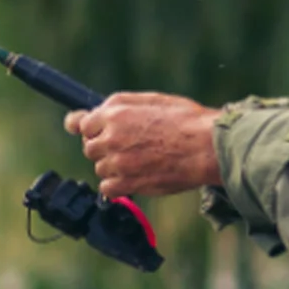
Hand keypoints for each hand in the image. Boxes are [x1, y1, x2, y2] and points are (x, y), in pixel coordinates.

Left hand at [63, 91, 222, 199]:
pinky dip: (117, 185)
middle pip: (89, 147)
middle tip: (129, 146)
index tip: (95, 133)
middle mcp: (111, 137)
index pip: (82, 123)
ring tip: (140, 160)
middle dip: (104, 147)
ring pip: (100, 168)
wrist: (206, 147)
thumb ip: (119, 106)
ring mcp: (118, 162)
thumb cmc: (186, 120)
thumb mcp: (151, 100)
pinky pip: (107, 188)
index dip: (92, 128)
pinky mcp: (127, 183)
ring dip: (114, 166)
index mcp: (115, 113)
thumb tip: (94, 112)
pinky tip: (135, 176)